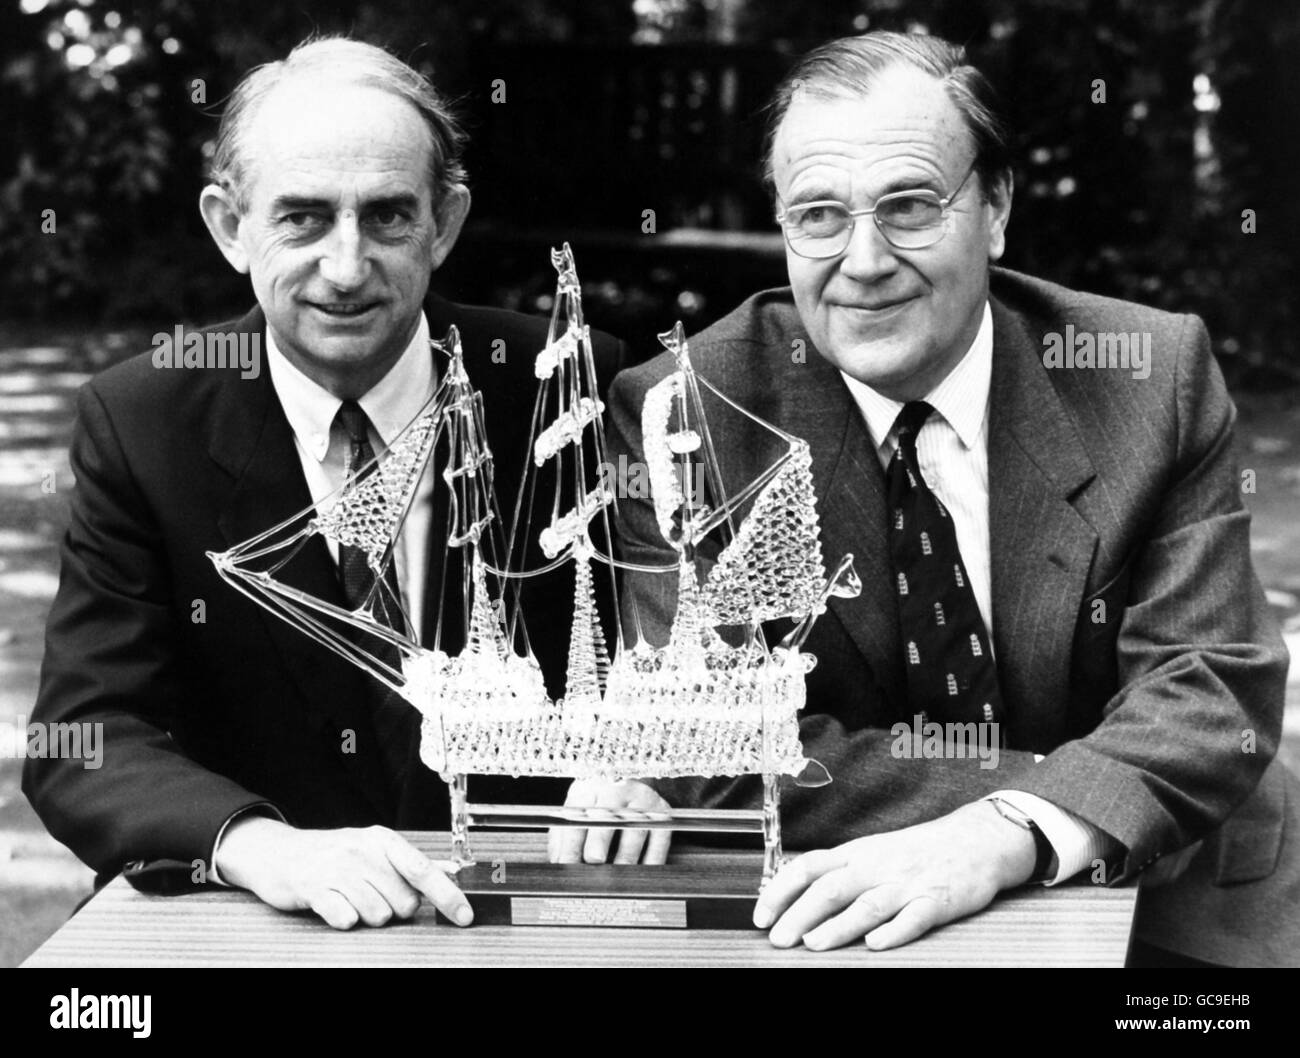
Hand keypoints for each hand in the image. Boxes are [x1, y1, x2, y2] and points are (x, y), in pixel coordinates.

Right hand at [214, 817, 472, 929]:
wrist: (280, 854)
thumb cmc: (334, 855)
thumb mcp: (373, 850)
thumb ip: (410, 864)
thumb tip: (453, 873)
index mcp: (383, 840)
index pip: (424, 871)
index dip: (448, 896)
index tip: (466, 916)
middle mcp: (363, 851)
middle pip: (404, 902)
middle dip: (394, 908)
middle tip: (373, 895)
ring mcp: (337, 869)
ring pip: (378, 915)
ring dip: (368, 916)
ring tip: (352, 899)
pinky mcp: (314, 889)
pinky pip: (347, 919)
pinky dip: (344, 919)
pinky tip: (336, 906)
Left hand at [547, 778, 672, 864]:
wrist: (631, 779)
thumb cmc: (597, 802)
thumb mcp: (577, 809)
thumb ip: (564, 836)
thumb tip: (558, 864)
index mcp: (591, 788)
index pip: (579, 814)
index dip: (572, 842)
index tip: (567, 864)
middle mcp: (618, 790)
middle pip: (609, 816)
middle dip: (599, 841)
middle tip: (593, 861)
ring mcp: (643, 801)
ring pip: (635, 830)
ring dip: (625, 856)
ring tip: (616, 875)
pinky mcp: (663, 814)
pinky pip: (659, 841)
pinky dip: (651, 860)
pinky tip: (641, 873)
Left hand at [753, 800, 1037, 950]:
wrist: (974, 841)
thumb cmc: (917, 851)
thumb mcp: (872, 852)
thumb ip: (839, 872)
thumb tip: (794, 897)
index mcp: (856, 854)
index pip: (808, 867)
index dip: (780, 891)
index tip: (761, 916)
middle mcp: (877, 866)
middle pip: (831, 887)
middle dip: (800, 914)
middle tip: (779, 939)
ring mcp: (907, 884)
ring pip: (867, 904)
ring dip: (839, 925)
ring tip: (815, 943)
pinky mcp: (937, 901)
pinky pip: (913, 917)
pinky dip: (894, 931)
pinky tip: (876, 944)